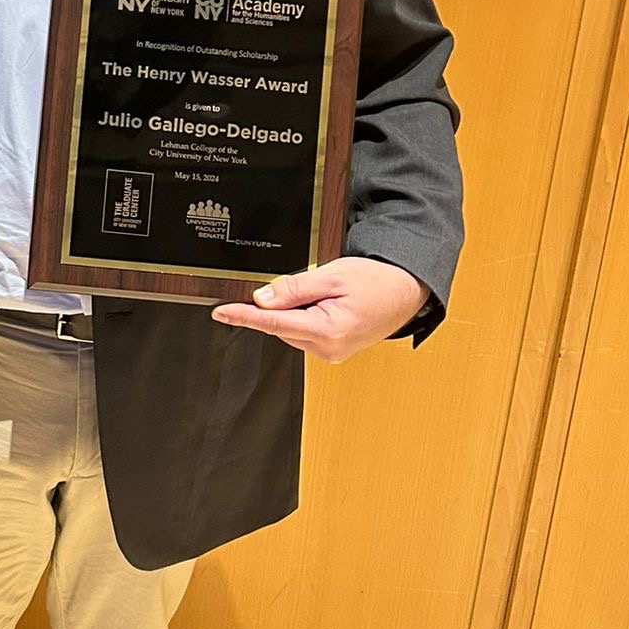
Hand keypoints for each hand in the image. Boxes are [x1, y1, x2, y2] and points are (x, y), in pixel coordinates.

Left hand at [210, 258, 428, 362]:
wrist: (406, 291)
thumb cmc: (378, 281)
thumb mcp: (333, 275)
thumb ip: (294, 288)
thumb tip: (262, 298)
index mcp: (328, 330)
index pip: (273, 322)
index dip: (244, 316)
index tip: (221, 313)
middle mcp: (327, 349)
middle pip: (281, 325)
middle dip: (282, 304)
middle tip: (311, 283)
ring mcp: (330, 353)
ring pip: (291, 329)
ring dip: (296, 310)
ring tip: (328, 293)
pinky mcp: (332, 351)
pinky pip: (305, 332)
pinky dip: (306, 316)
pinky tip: (327, 304)